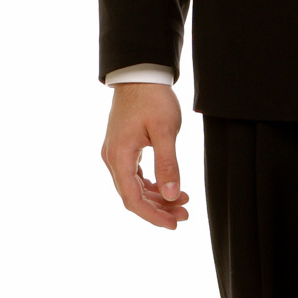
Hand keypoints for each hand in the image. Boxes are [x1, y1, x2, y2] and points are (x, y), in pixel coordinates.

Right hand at [101, 82, 189, 228]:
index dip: (153, 216)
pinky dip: (151, 184)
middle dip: (159, 208)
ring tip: (183, 201)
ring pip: (134, 186)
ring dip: (157, 197)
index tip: (174, 224)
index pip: (133, 199)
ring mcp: (116, 152)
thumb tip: (172, 195)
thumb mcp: (165, 131)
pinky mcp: (123, 146)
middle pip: (133, 196)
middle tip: (185, 214)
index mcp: (120, 156)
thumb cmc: (153, 98)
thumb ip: (168, 164)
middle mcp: (113, 158)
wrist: (140, 73)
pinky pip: (135, 174)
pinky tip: (168, 187)